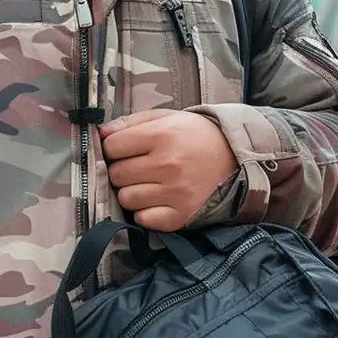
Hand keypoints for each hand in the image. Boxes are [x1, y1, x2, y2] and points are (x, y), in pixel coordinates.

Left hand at [99, 111, 235, 230]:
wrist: (237, 159)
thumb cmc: (196, 137)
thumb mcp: (168, 118)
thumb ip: (132, 122)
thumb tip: (101, 134)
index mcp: (163, 135)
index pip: (112, 147)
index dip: (113, 149)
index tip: (123, 150)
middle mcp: (168, 164)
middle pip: (116, 174)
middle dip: (122, 171)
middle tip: (138, 167)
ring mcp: (174, 192)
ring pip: (126, 198)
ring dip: (131, 192)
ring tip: (148, 184)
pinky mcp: (180, 215)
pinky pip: (142, 219)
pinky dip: (145, 212)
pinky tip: (157, 200)